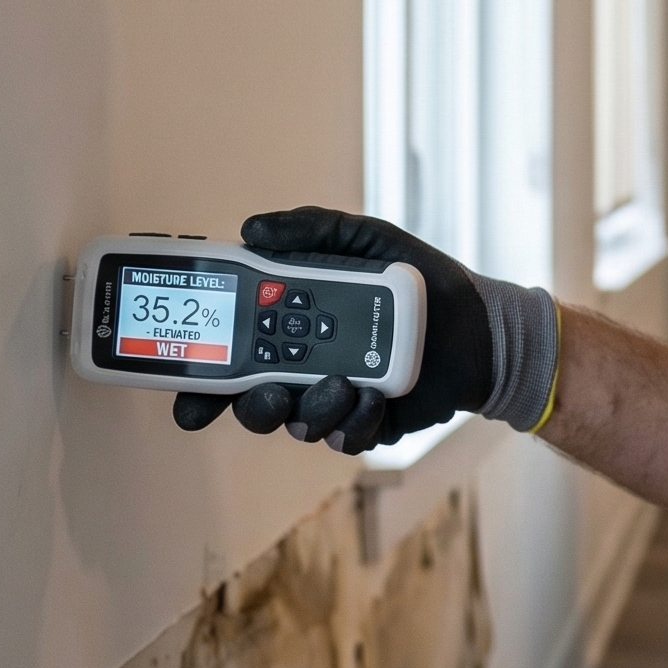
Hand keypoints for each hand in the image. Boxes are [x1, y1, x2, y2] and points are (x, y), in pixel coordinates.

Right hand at [170, 207, 494, 454]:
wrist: (479, 320)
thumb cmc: (418, 276)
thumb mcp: (365, 240)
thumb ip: (311, 230)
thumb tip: (251, 229)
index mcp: (288, 328)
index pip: (229, 359)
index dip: (200, 384)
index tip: (189, 400)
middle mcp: (304, 370)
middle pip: (252, 404)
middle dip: (252, 405)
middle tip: (271, 390)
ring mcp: (335, 400)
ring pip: (298, 425)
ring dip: (312, 410)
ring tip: (344, 384)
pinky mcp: (370, 423)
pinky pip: (346, 439)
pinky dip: (354, 423)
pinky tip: (373, 397)